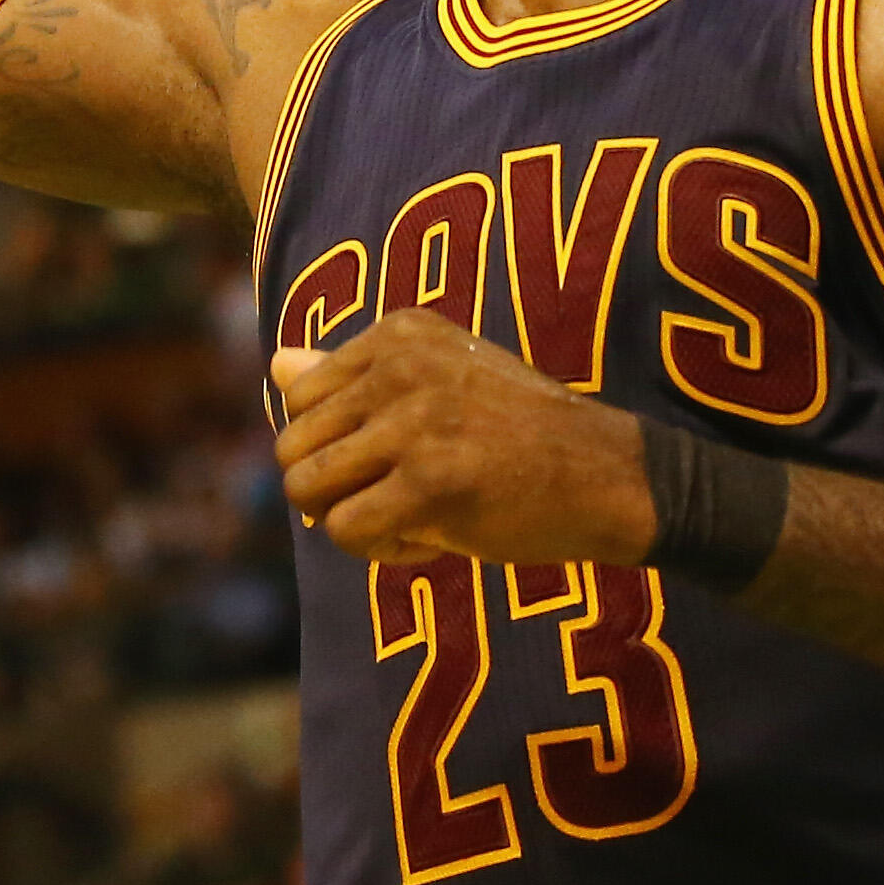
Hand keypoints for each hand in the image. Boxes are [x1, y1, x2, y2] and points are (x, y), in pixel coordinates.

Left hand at [270, 308, 657, 567]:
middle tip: (395, 499)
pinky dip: (380, 551)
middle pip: (292, 446)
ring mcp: (415, 420)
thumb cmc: (521, 433)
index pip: (300, 396)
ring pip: (306, 489)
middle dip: (332, 489)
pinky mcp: (430, 481)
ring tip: (408, 520)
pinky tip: (431, 540)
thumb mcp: (440, 381)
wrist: (607, 475)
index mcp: (401, 332)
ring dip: (350, 521)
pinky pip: (346, 531)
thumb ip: (356, 376)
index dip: (337, 445)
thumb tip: (276, 361)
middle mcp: (400, 364)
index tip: (394, 460)